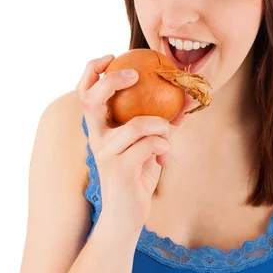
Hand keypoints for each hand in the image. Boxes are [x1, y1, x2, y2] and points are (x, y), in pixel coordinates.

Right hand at [76, 54, 187, 232]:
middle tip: (135, 75)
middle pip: (92, 99)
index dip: (92, 71)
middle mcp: (96, 138)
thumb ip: (162, 121)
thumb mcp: (149, 144)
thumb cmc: (138, 175)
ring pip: (137, 124)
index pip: (85, 93)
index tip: (111, 57)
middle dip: (113, 81)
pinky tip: (164, 158)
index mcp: (100, 128)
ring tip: (168, 136)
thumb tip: (186, 97)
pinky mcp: (120, 170)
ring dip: (161, 126)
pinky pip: (150, 145)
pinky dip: (164, 146)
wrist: (128, 215)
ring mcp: (105, 154)